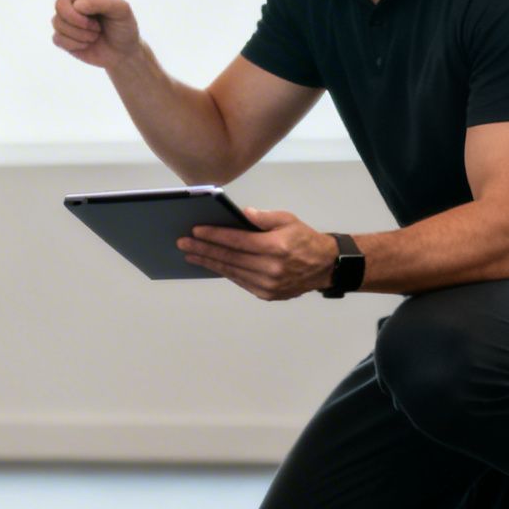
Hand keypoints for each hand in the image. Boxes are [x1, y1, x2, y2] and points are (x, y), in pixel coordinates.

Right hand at [15, 0, 141, 69]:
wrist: (123, 52)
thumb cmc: (124, 26)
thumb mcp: (122, 9)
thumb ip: (102, 2)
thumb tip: (77, 5)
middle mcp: (72, 1)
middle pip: (59, 5)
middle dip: (76, 19)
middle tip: (94, 27)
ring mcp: (66, 20)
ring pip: (58, 23)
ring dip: (80, 33)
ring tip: (95, 34)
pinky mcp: (63, 38)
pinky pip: (58, 38)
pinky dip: (76, 44)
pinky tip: (87, 43)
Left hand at [179, 209, 338, 300]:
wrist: (325, 266)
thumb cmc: (304, 239)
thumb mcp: (288, 220)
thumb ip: (264, 217)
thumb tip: (241, 214)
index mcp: (276, 247)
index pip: (237, 241)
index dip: (214, 236)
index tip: (195, 230)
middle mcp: (271, 268)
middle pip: (229, 258)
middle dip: (203, 249)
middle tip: (183, 243)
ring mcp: (268, 284)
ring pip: (231, 272)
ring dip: (208, 262)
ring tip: (190, 254)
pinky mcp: (267, 294)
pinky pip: (239, 281)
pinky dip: (223, 272)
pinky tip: (210, 264)